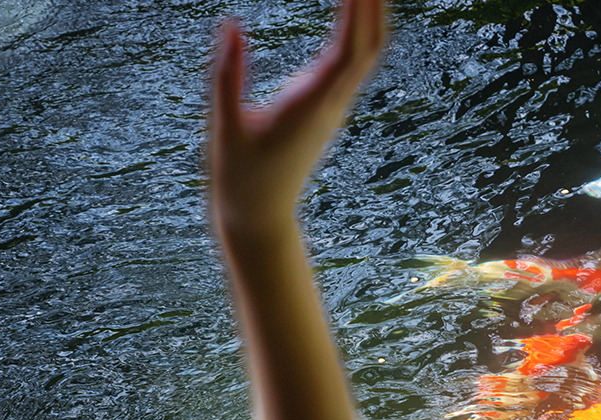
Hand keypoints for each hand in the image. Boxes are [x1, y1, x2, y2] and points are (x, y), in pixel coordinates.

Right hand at [207, 0, 385, 239]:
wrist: (259, 217)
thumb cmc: (239, 177)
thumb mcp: (225, 126)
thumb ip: (226, 75)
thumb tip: (230, 24)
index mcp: (310, 106)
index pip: (349, 51)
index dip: (359, 12)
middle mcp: (331, 103)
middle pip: (370, 46)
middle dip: (374, 5)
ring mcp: (332, 105)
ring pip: (367, 53)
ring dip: (371, 15)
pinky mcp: (326, 106)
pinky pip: (353, 62)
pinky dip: (358, 30)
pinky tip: (353, 7)